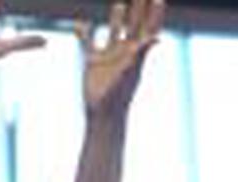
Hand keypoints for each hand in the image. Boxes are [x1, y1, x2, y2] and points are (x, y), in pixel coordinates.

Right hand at [76, 0, 165, 116]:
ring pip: (113, 31)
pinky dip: (83, 32)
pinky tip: (81, 22)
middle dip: (138, 9)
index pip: (148, 29)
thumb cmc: (119, 96)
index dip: (154, 15)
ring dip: (116, 17)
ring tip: (120, 3)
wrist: (103, 114)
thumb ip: (141, 53)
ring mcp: (109, 56)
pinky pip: (88, 42)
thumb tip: (157, 38)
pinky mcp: (92, 61)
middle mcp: (124, 52)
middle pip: (133, 25)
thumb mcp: (131, 71)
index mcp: (136, 54)